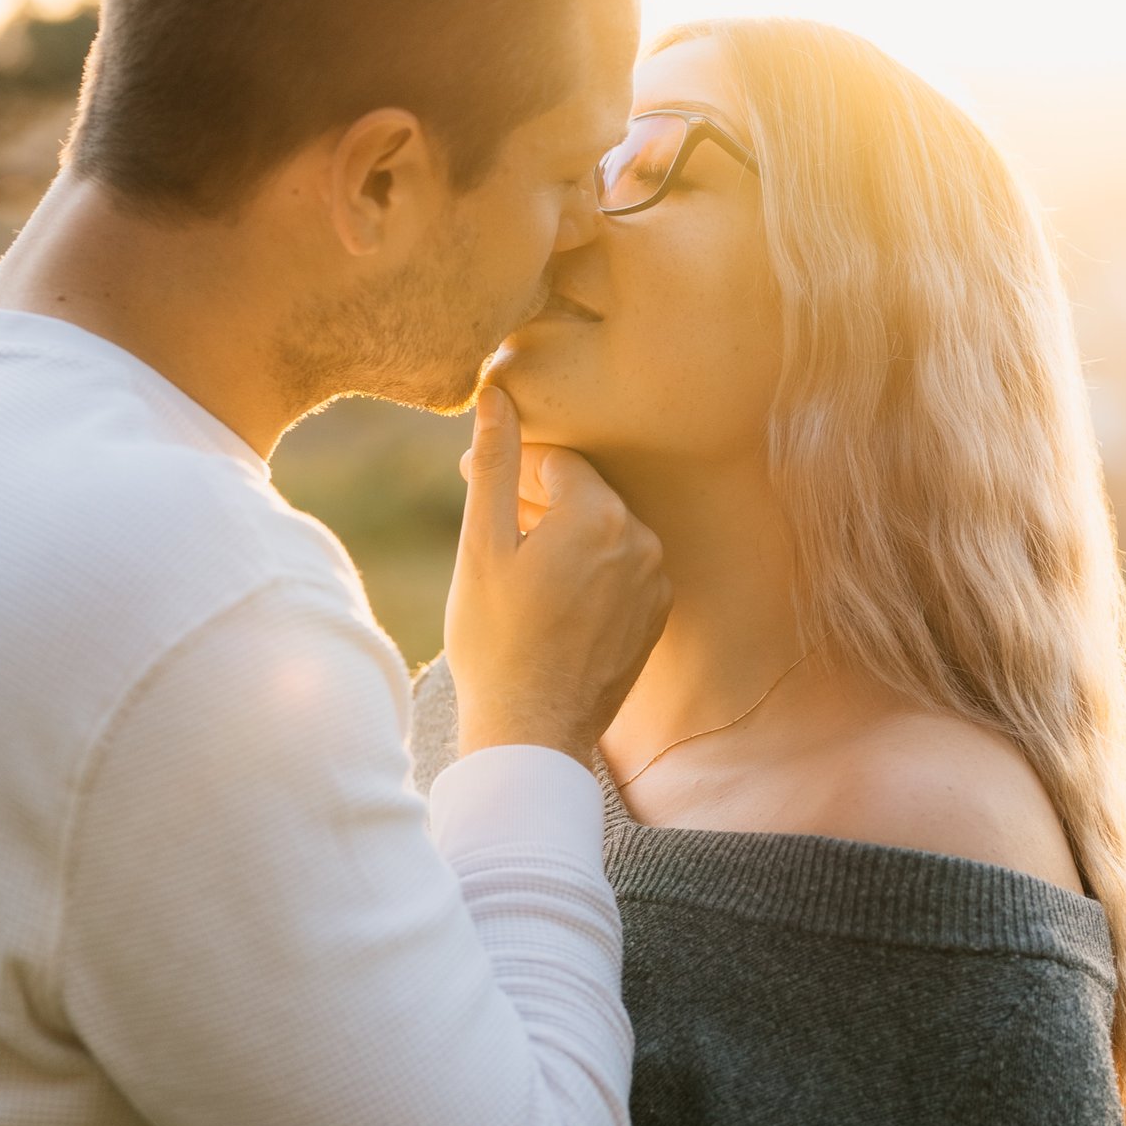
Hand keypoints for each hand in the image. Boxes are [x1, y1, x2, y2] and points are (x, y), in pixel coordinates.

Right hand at [444, 376, 667, 763]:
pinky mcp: (657, 614)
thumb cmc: (495, 639)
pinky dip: (588, 572)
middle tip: (489, 530)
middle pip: (583, 494)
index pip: (556, 461)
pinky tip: (550, 601)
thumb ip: (495, 463)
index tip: (468, 484)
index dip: (510, 470)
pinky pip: (620, 569)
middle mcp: (641, 539)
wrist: (532, 731)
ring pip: (602, 532)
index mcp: (600, 514)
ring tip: (517, 571)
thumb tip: (496, 394)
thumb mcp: (482, 545)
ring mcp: (656, 580)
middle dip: (536, 501)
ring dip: (562, 537)